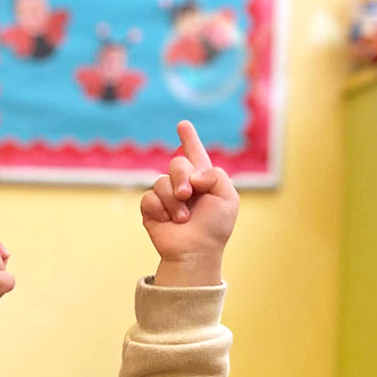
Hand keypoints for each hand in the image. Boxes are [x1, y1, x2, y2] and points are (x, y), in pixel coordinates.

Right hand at [143, 120, 238, 285]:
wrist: (196, 251)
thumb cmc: (215, 228)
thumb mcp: (228, 197)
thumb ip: (215, 175)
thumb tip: (191, 176)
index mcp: (203, 180)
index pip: (195, 154)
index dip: (189, 138)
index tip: (183, 125)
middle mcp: (184, 185)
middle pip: (176, 162)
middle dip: (181, 176)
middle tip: (187, 194)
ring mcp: (167, 197)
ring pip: (160, 181)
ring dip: (173, 201)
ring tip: (183, 219)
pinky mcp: (152, 209)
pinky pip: (149, 197)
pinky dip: (160, 209)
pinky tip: (167, 222)